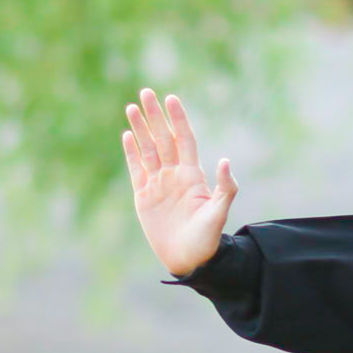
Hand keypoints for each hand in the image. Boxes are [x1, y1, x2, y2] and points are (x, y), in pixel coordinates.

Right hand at [123, 88, 236, 277]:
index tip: (171, 98)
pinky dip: (131, 152)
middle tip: (146, 92)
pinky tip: (127, 135)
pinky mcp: (144, 196)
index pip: (183, 139)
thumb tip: (225, 160)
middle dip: (155, 116)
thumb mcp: (219, 213)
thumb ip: (225, 187)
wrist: (189, 259)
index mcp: (192, 175)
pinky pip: (136, 169)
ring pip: (148, 149)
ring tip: (132, 107)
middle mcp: (174, 175)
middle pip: (163, 138)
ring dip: (140, 129)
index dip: (178, 119)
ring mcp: (158, 184)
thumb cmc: (207, 239)